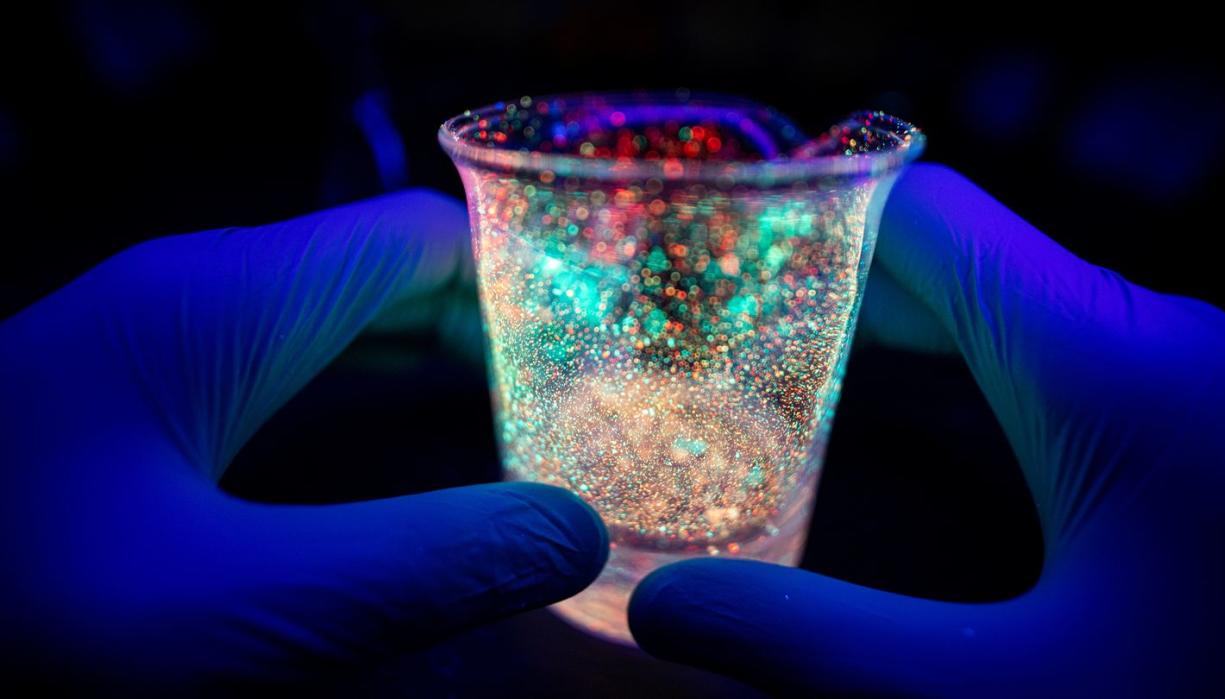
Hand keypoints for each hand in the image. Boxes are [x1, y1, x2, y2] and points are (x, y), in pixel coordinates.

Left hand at [0, 190, 607, 691]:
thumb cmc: (5, 615)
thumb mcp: (220, 615)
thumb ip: (410, 572)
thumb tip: (568, 531)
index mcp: (219, 305)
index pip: (422, 242)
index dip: (527, 285)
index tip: (610, 360)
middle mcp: (195, 306)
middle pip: (395, 284)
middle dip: (499, 340)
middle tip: (597, 420)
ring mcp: (162, 358)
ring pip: (347, 338)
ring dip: (442, 384)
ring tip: (536, 450)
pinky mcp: (139, 418)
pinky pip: (295, 388)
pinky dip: (375, 420)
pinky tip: (416, 485)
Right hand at [628, 164, 1224, 696]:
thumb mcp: (1010, 698)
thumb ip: (819, 650)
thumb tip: (663, 612)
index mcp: (1109, 363)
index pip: (919, 217)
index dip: (804, 229)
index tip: (711, 281)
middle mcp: (1158, 340)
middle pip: (953, 254)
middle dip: (826, 290)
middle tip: (711, 347)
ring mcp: (1188, 377)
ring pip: (1006, 304)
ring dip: (894, 331)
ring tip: (779, 382)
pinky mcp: (1198, 423)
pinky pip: (1056, 352)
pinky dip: (963, 367)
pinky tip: (908, 416)